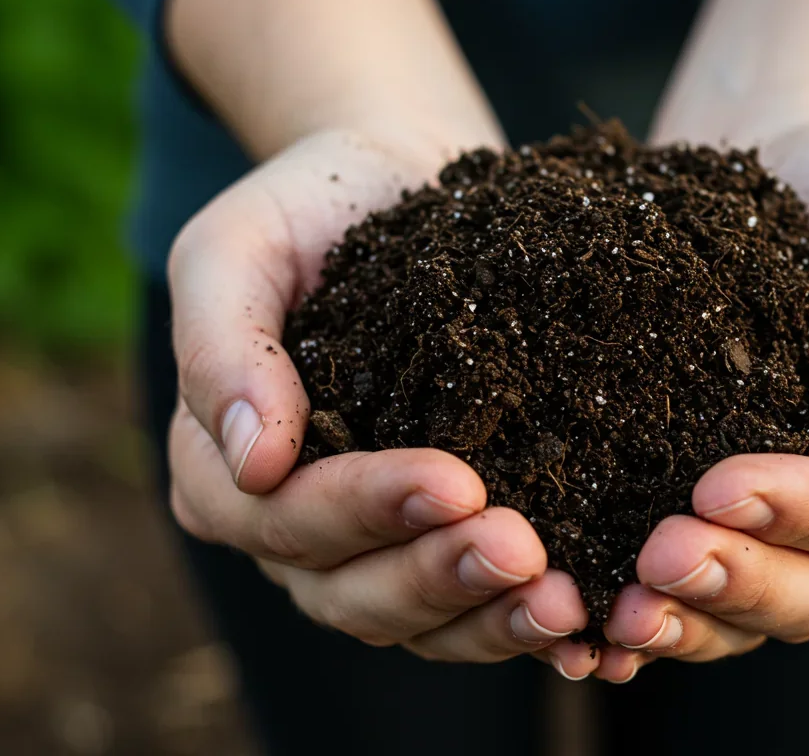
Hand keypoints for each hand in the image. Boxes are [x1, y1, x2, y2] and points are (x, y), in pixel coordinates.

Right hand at [165, 130, 599, 677]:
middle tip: (524, 552)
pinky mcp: (444, 542)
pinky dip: (525, 622)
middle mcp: (291, 531)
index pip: (285, 517)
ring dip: (490, 617)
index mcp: (223, 472)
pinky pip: (476, 607)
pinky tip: (588, 624)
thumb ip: (221, 345)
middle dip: (440, 576)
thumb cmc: (307, 209)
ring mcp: (371, 548)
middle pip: (353, 591)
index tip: (454, 481)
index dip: (364, 509)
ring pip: (419, 620)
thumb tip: (253, 461)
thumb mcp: (236, 250)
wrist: (396, 182)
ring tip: (565, 601)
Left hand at [593, 122, 808, 681]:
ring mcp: (783, 536)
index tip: (720, 485)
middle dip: (738, 580)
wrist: (779, 173)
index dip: (807, 512)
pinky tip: (593, 627)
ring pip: (749, 615)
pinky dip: (648, 615)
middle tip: (659, 558)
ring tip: (620, 612)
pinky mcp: (709, 524)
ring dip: (688, 619)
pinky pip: (688, 595)